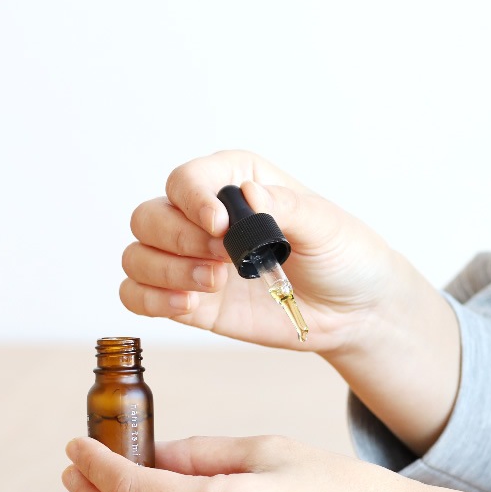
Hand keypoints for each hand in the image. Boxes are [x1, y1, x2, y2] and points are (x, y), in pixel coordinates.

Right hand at [120, 150, 461, 453]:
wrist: (352, 312)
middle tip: (222, 261)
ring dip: (165, 272)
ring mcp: (195, 262)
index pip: (186, 179)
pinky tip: (188, 305)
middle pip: (149, 217)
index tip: (220, 225)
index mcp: (236, 184)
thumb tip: (250, 197)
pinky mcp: (192, 301)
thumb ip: (288, 208)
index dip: (192, 200)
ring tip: (214, 284)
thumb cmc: (343, 257)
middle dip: (177, 239)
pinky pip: (139, 296)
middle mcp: (206, 220)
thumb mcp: (327, 227)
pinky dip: (150, 300)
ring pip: (138, 256)